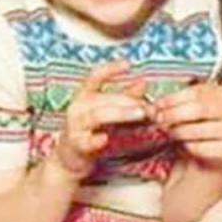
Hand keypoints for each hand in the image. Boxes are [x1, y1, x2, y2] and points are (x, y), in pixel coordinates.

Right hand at [52, 60, 149, 179]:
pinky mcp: (76, 145)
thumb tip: (143, 82)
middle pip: (107, 99)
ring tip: (142, 114)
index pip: (94, 77)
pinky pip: (86, 141)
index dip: (110, 69)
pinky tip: (105, 139)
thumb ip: (125, 97)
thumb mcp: (107, 110)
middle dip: (132, 102)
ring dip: (122, 114)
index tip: (127, 64)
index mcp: (84, 96)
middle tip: (151, 107)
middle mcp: (77, 108)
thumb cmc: (92, 129)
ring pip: (99, 115)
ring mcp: (75, 126)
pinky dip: (96, 140)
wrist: (70, 157)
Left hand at [153, 83, 221, 166]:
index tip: (157, 106)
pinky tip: (185, 146)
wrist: (206, 159)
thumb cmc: (195, 130)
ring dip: (178, 132)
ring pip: (198, 129)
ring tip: (171, 134)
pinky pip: (202, 147)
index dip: (173, 99)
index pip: (196, 92)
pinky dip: (188, 147)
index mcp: (221, 94)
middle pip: (198, 109)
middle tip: (159, 120)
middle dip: (174, 114)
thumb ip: (171, 106)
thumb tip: (152, 107)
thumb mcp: (185, 112)